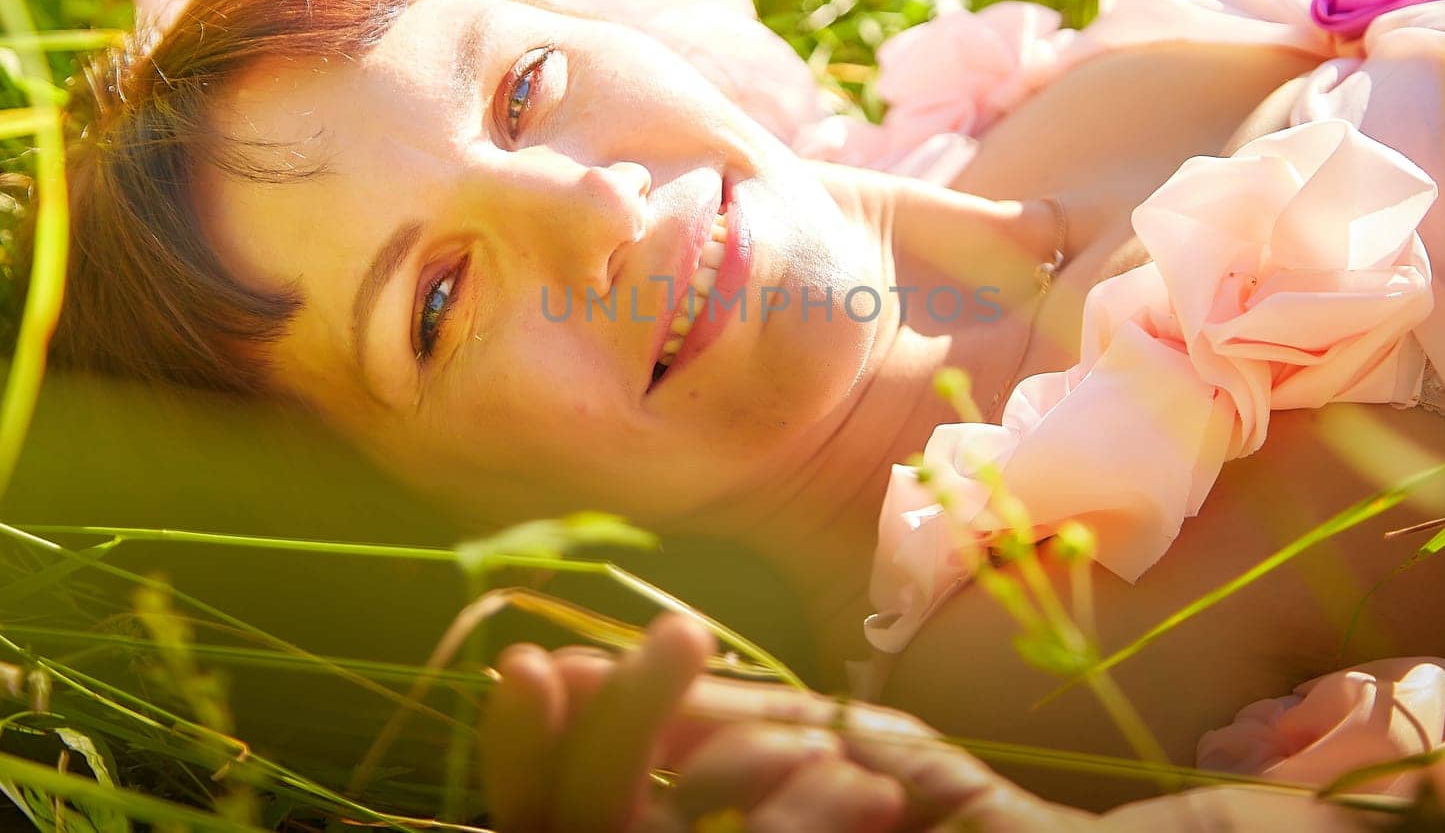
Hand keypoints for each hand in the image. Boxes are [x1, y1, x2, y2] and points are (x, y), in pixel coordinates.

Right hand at [477, 613, 1088, 831]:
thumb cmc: (925, 812)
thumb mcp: (800, 741)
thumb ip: (692, 717)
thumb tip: (559, 662)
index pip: (546, 813)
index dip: (519, 748)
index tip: (536, 659)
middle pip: (567, 826)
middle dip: (609, 728)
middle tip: (678, 632)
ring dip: (740, 756)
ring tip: (839, 749)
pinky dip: (802, 806)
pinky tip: (876, 799)